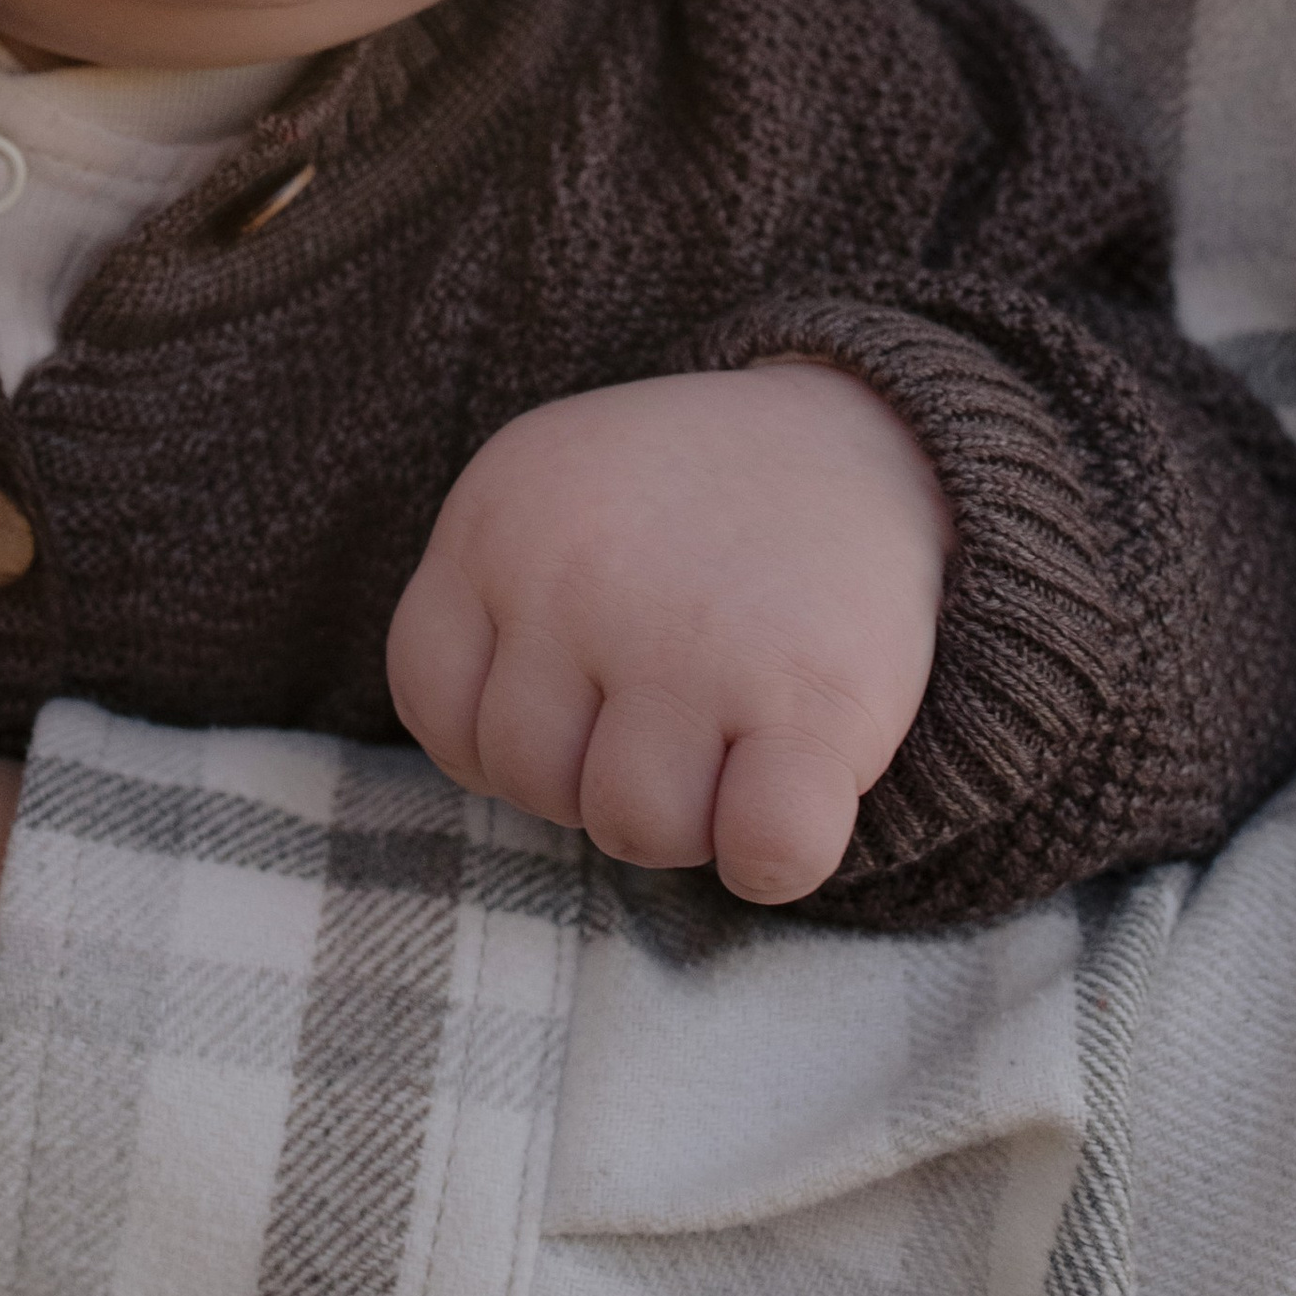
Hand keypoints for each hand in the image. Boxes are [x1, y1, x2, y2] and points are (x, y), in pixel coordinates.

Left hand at [388, 362, 947, 903]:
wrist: (860, 438)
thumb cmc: (686, 510)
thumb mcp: (553, 502)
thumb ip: (490, 612)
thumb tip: (489, 770)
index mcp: (496, 523)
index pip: (435, 706)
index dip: (501, 733)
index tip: (575, 699)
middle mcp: (576, 580)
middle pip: (529, 780)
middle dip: (594, 776)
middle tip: (664, 715)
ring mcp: (689, 642)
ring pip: (634, 824)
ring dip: (686, 819)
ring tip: (725, 742)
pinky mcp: (812, 701)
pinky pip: (762, 851)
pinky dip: (773, 857)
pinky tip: (791, 795)